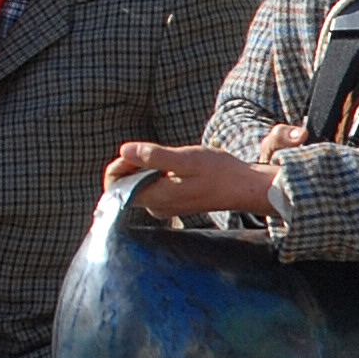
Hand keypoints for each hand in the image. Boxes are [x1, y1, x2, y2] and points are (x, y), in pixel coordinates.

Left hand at [110, 140, 281, 218]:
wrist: (243, 187)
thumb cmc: (218, 173)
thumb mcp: (185, 159)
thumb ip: (153, 156)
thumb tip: (124, 151)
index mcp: (154, 198)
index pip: (115, 186)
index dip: (120, 164)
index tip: (138, 151)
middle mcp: (155, 207)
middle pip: (125, 184)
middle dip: (133, 164)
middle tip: (159, 153)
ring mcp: (163, 206)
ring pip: (139, 183)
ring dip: (147, 167)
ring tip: (172, 161)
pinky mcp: (172, 203)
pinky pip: (152, 186)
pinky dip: (157, 173)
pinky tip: (177, 167)